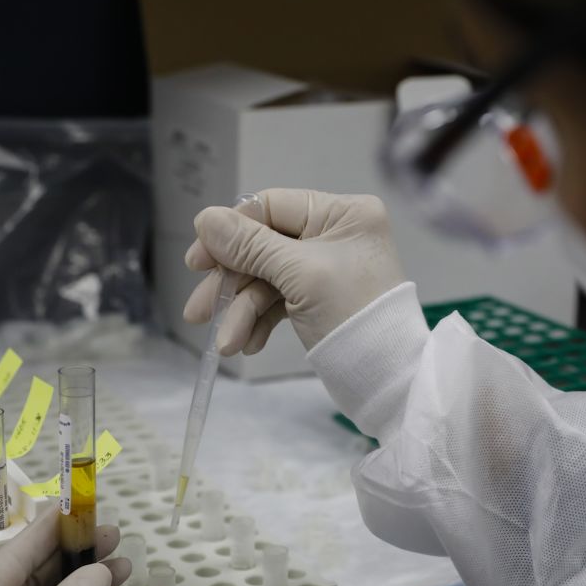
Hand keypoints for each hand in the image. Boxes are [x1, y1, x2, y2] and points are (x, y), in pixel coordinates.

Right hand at [184, 189, 405, 353]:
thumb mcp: (298, 274)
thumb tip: (205, 218)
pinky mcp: (318, 298)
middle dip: (230, 283)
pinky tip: (246, 345)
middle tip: (197, 311)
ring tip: (226, 344)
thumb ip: (249, 245)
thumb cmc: (351, 313)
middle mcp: (335, 233)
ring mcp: (325, 267)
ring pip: (266, 279)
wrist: (387, 377)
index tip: (197, 262)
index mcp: (342, 213)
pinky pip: (278, 301)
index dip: (230, 233)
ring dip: (241, 311)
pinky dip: (259, 322)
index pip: (271, 207)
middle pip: (263, 246)